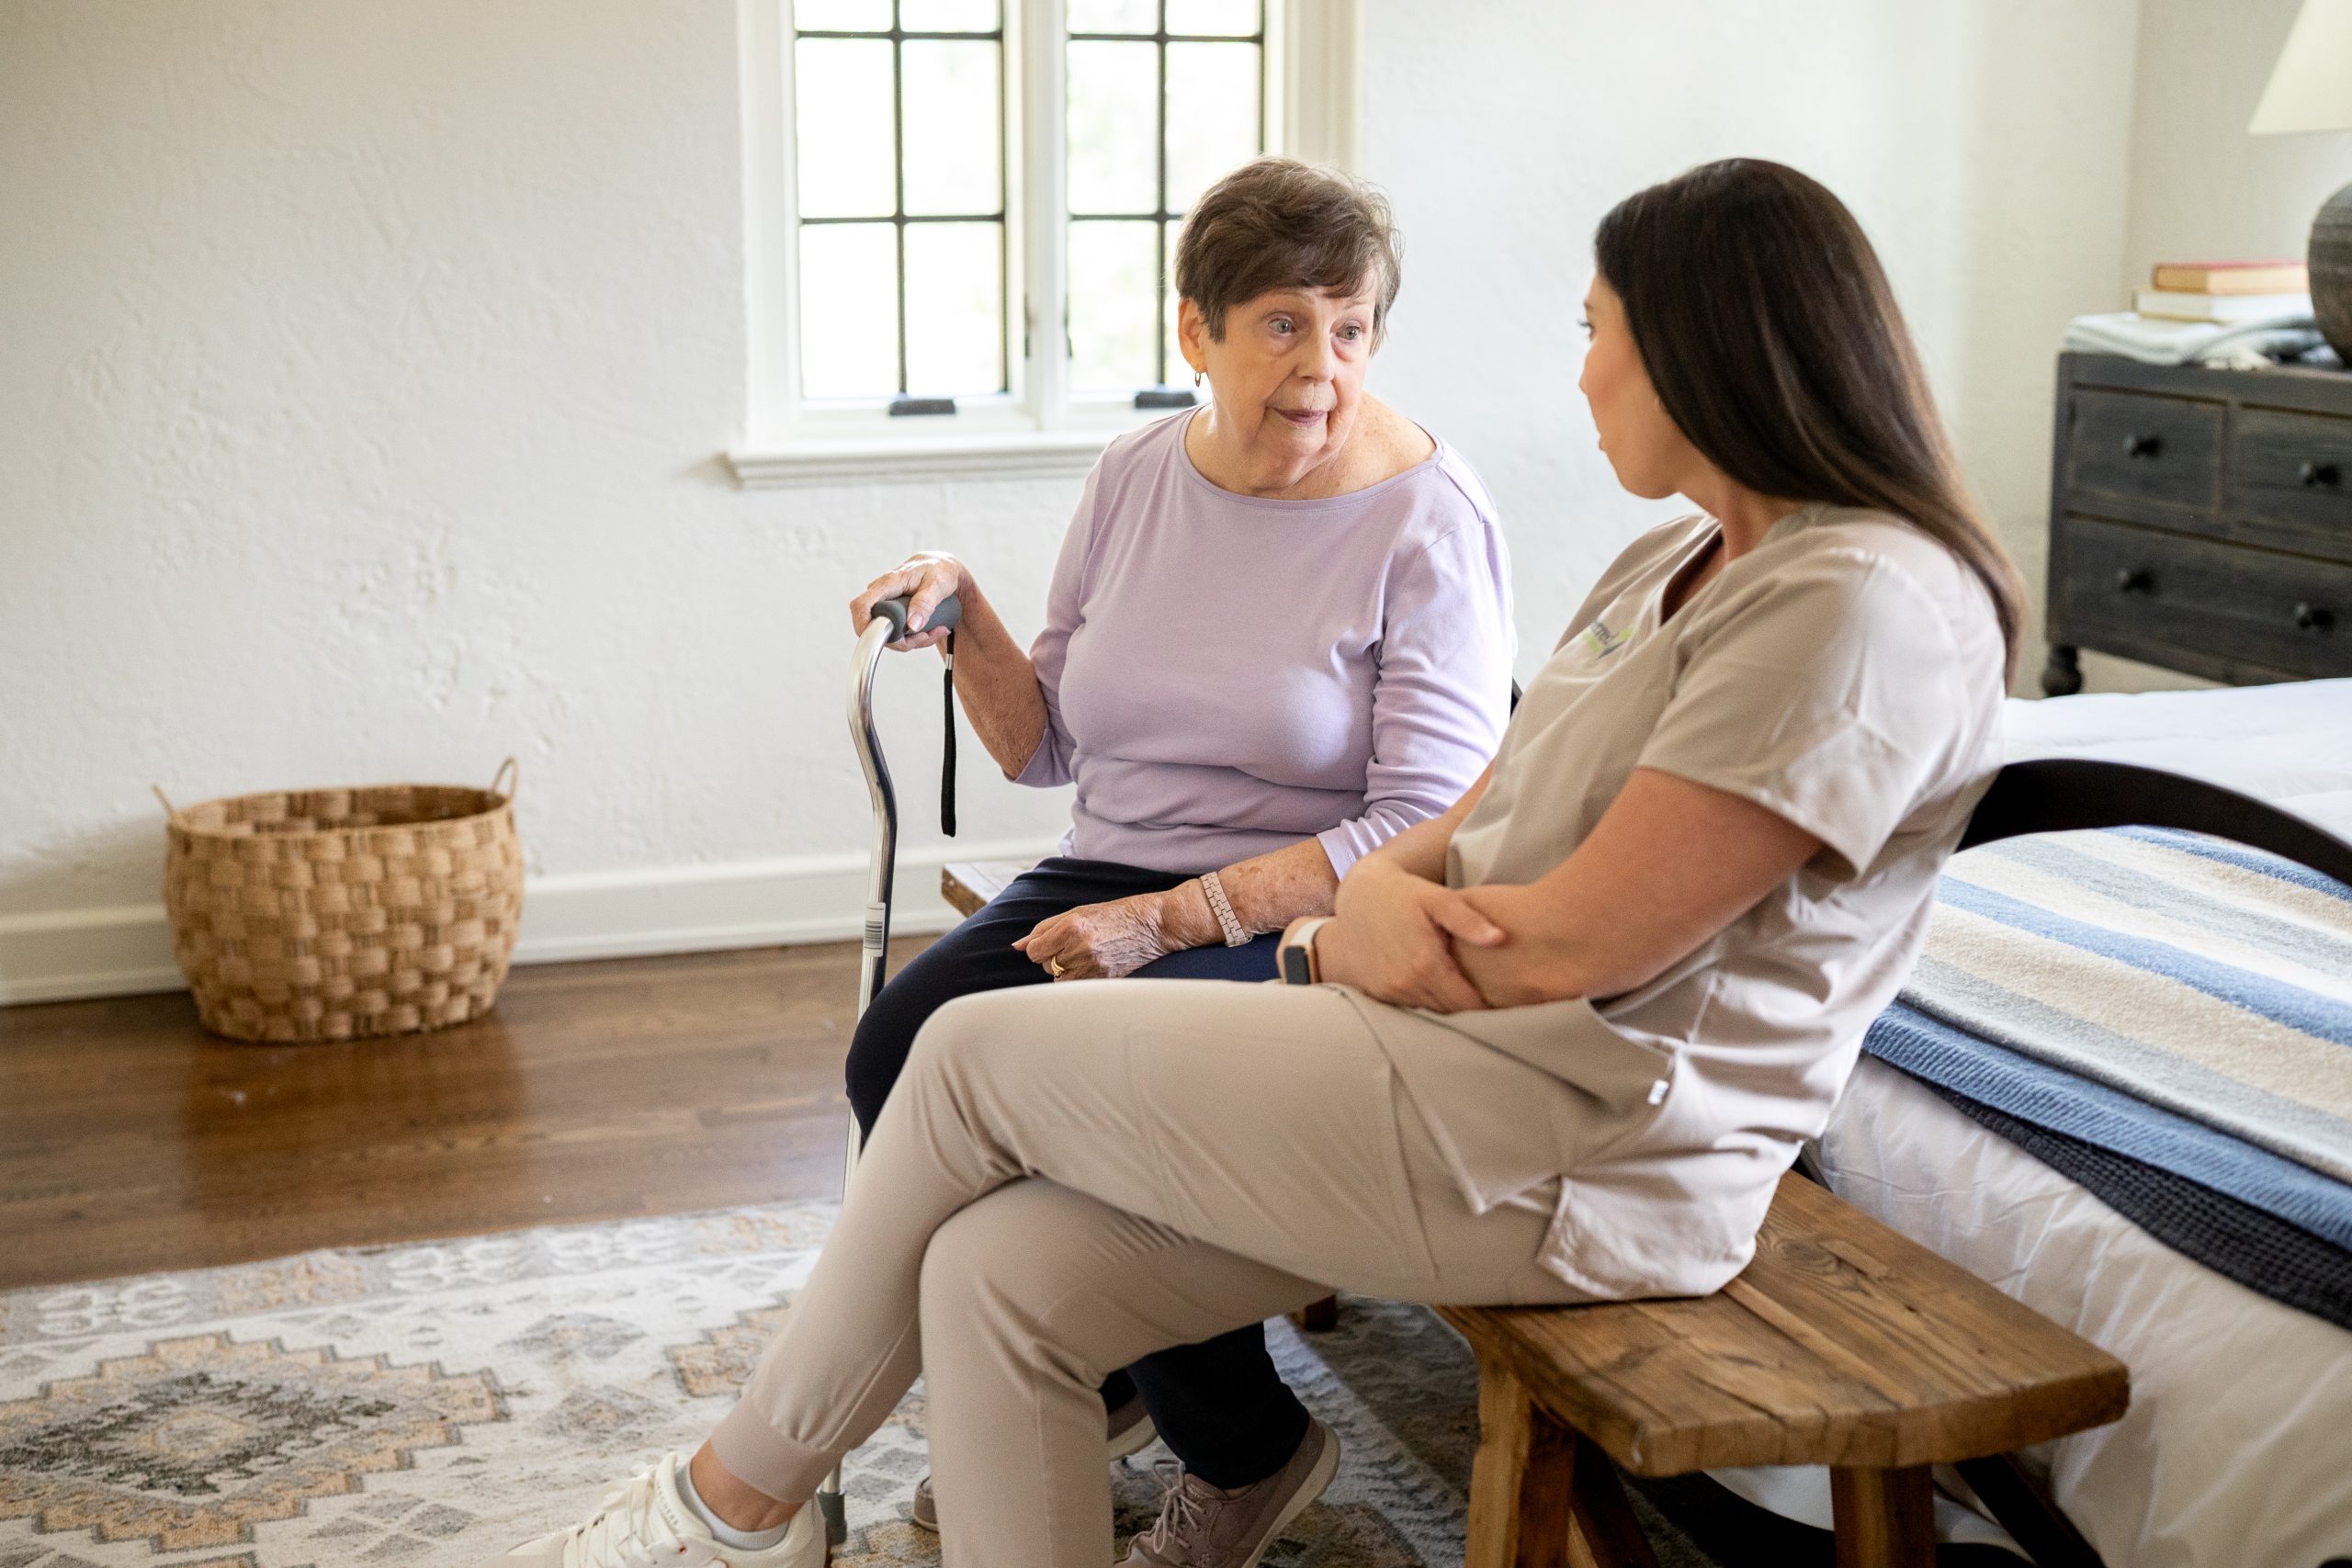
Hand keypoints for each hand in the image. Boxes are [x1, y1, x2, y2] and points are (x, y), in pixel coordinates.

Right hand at [849, 552, 973, 652]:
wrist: (942, 567)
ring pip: (888, 635)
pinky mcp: (892, 613)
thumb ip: (925, 603)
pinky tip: (931, 630)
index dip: (863, 626)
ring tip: (936, 630)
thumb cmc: (939, 570)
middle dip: (901, 641)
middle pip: (874, 629)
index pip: (861, 606)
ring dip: (912, 641)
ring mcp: (885, 605)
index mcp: (888, 583)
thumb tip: (911, 626)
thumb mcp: (938, 584)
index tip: (885, 640)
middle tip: (926, 635)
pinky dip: (914, 638)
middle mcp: (881, 594)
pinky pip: (897, 633)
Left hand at [1015, 893, 1185, 980]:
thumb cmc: (1116, 914)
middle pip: (1045, 966)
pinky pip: (1077, 988)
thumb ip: (1045, 929)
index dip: (1039, 948)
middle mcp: (1080, 948)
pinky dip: (1080, 980)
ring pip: (1059, 980)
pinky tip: (1093, 966)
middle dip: (1053, 958)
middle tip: (1074, 947)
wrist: (1154, 924)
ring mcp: (1093, 966)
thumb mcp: (1078, 912)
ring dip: (1065, 971)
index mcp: (1071, 926)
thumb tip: (1017, 946)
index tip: (1051, 944)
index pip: (1033, 951)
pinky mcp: (1105, 980)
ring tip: (1083, 957)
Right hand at [1317, 855, 1505, 1011]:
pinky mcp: (1377, 992)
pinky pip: (1411, 1005)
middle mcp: (1406, 983)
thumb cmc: (1402, 893)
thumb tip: (1501, 939)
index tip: (1505, 999)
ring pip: (1431, 1010)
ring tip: (1468, 992)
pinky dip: (1426, 999)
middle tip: (1492, 997)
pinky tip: (1438, 986)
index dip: (1487, 1004)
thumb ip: (1468, 920)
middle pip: (1450, 1010)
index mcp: (1426, 963)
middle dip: (1470, 1006)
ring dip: (1448, 1004)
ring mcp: (1390, 990)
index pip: (1466, 1002)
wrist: (1355, 898)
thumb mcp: (1436, 898)